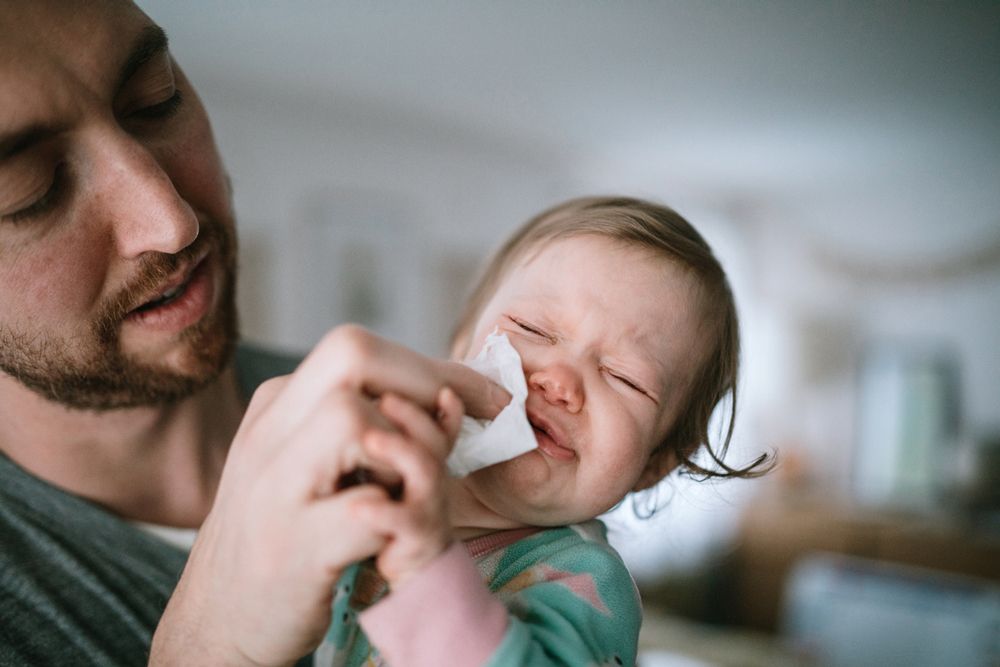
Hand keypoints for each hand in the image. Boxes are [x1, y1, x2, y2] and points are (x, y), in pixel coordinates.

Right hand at [151, 326, 507, 665]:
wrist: (216, 622)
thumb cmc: (281, 537)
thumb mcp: (311, 467)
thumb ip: (364, 428)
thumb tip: (450, 399)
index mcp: (275, 408)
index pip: (358, 349)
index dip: (432, 366)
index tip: (484, 396)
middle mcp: (267, 435)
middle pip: (353, 353)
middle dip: (426, 382)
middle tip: (460, 428)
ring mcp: (274, 489)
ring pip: (355, 417)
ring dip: (408, 452)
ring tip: (403, 492)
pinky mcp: (292, 548)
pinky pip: (366, 509)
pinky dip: (395, 519)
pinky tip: (386, 541)